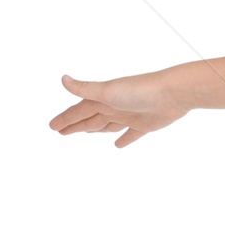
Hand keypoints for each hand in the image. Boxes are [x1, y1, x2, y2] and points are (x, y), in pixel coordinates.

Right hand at [49, 69, 194, 147]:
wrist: (172, 94)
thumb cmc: (140, 90)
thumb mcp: (108, 91)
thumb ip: (86, 89)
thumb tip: (62, 79)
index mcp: (103, 99)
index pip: (78, 111)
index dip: (65, 119)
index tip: (52, 127)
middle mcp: (114, 107)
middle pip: (90, 119)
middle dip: (75, 125)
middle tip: (61, 132)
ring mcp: (129, 116)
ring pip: (107, 125)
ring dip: (95, 129)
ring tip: (84, 133)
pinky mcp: (145, 125)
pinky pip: (130, 134)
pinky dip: (123, 139)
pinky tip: (118, 145)